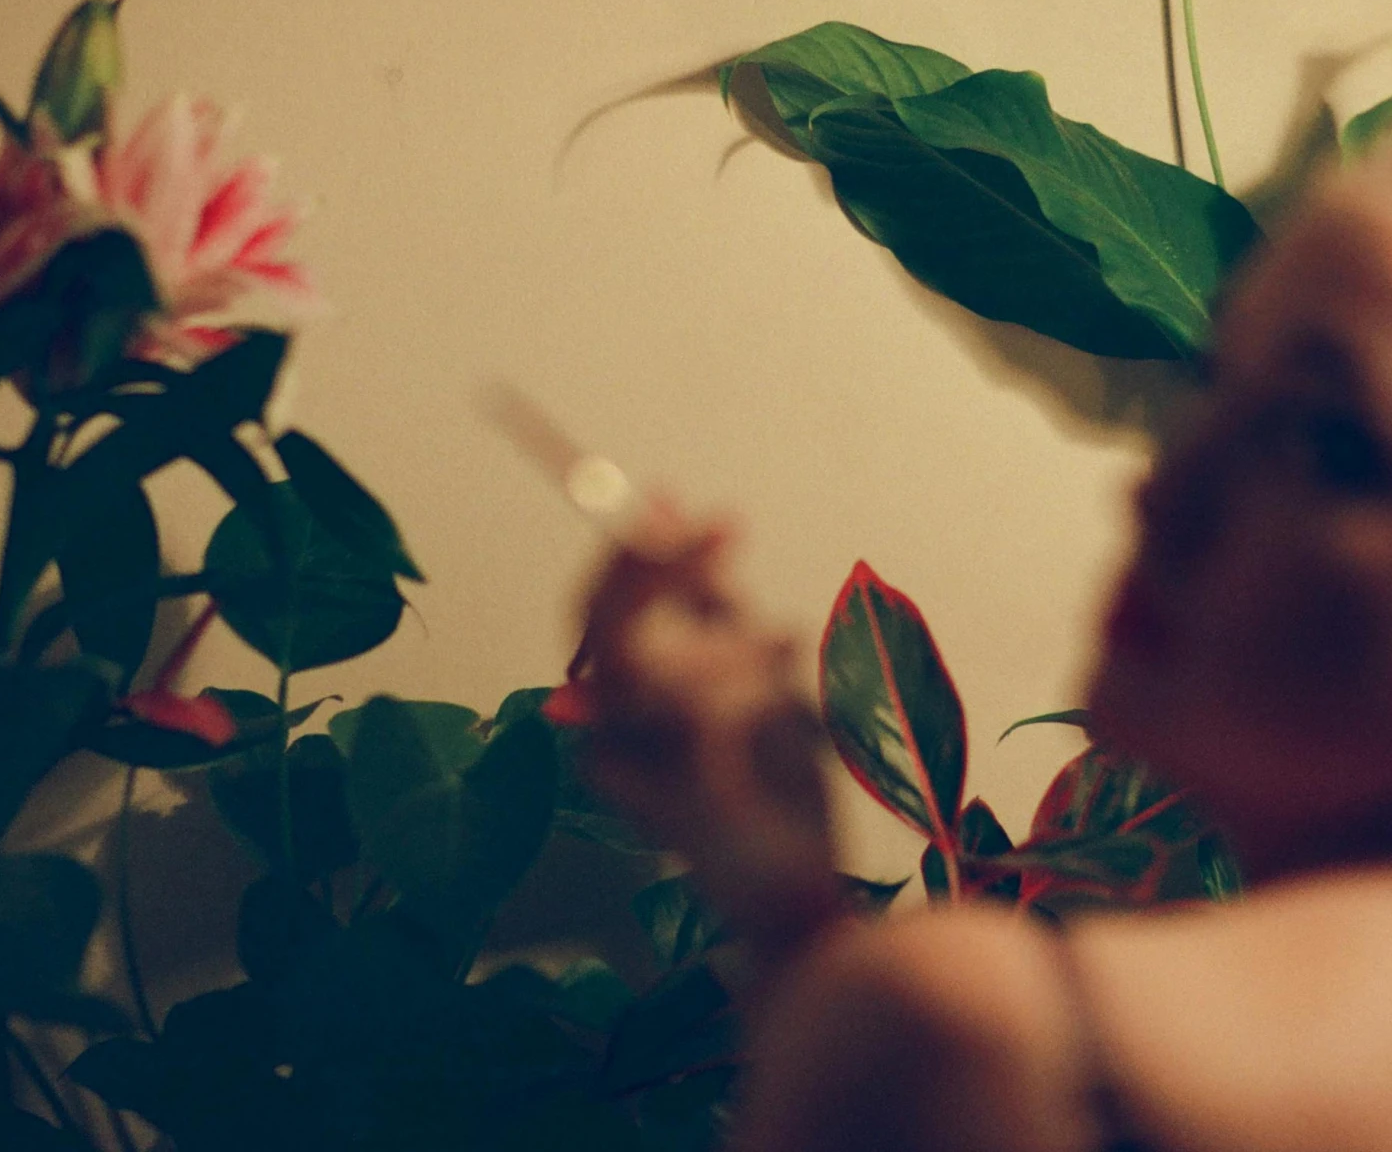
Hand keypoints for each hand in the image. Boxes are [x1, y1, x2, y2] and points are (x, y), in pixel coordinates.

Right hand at [563, 502, 840, 957]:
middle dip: (671, 567)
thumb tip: (677, 516)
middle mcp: (613, 743)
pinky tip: (789, 723)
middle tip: (729, 528)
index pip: (594, 612)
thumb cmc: (770, 787)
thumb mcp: (745, 673)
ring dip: (741, 650)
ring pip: (672, 666)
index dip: (629, 551)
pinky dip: (766, 703)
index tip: (670, 498)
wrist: (798, 893)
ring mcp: (643, 779)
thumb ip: (708, 605)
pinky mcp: (690, 806)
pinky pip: (722, 718)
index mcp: (620, 708)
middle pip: (613, 628)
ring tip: (784, 668)